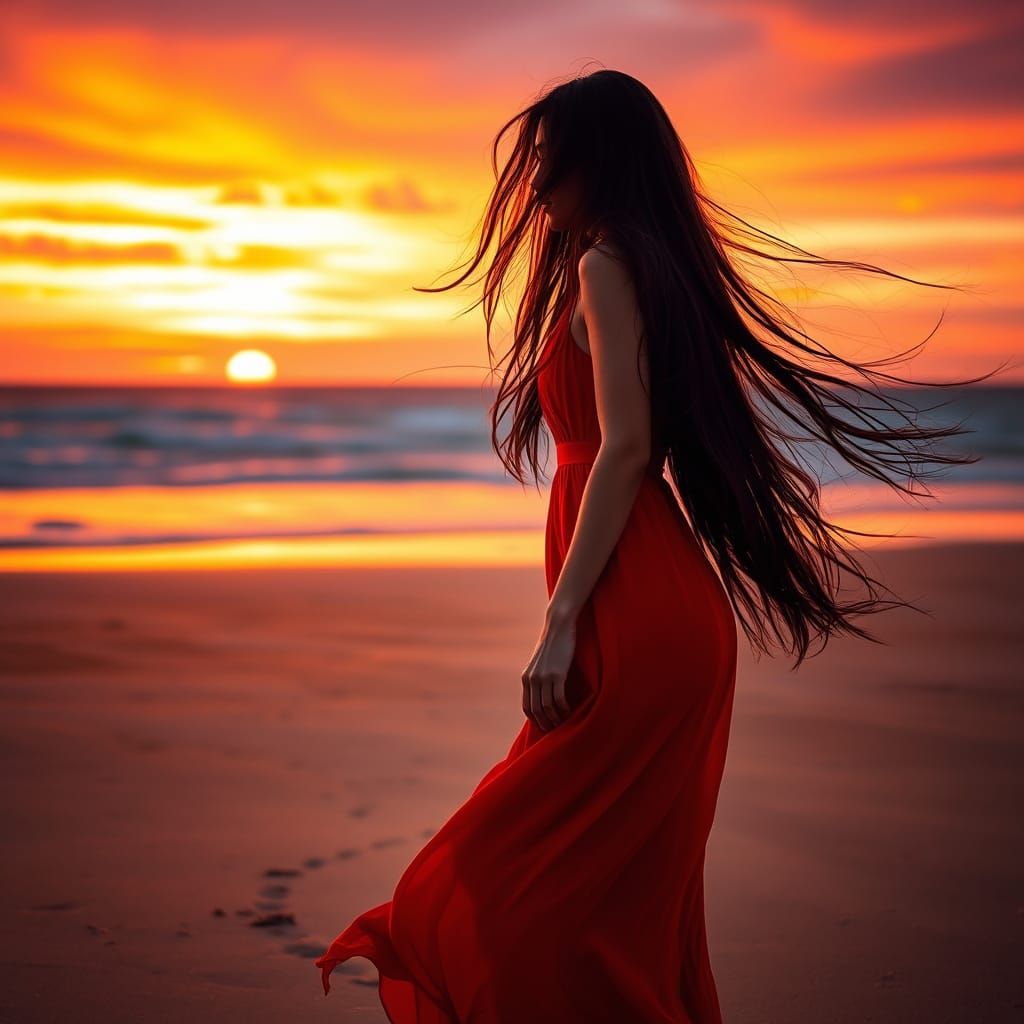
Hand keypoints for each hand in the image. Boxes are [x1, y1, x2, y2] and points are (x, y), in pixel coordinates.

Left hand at [521, 610, 576, 731]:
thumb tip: (543, 691)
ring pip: (548, 707)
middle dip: (546, 723)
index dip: (535, 719)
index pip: (527, 707)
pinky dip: (564, 709)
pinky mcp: (557, 674)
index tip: (545, 726)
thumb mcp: (540, 662)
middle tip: (556, 730)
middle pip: (537, 710)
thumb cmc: (553, 644)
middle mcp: (532, 679)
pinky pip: (559, 699)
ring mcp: (544, 677)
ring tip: (564, 723)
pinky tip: (570, 712)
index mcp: (526, 678)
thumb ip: (539, 676)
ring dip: (556, 718)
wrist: (558, 626)